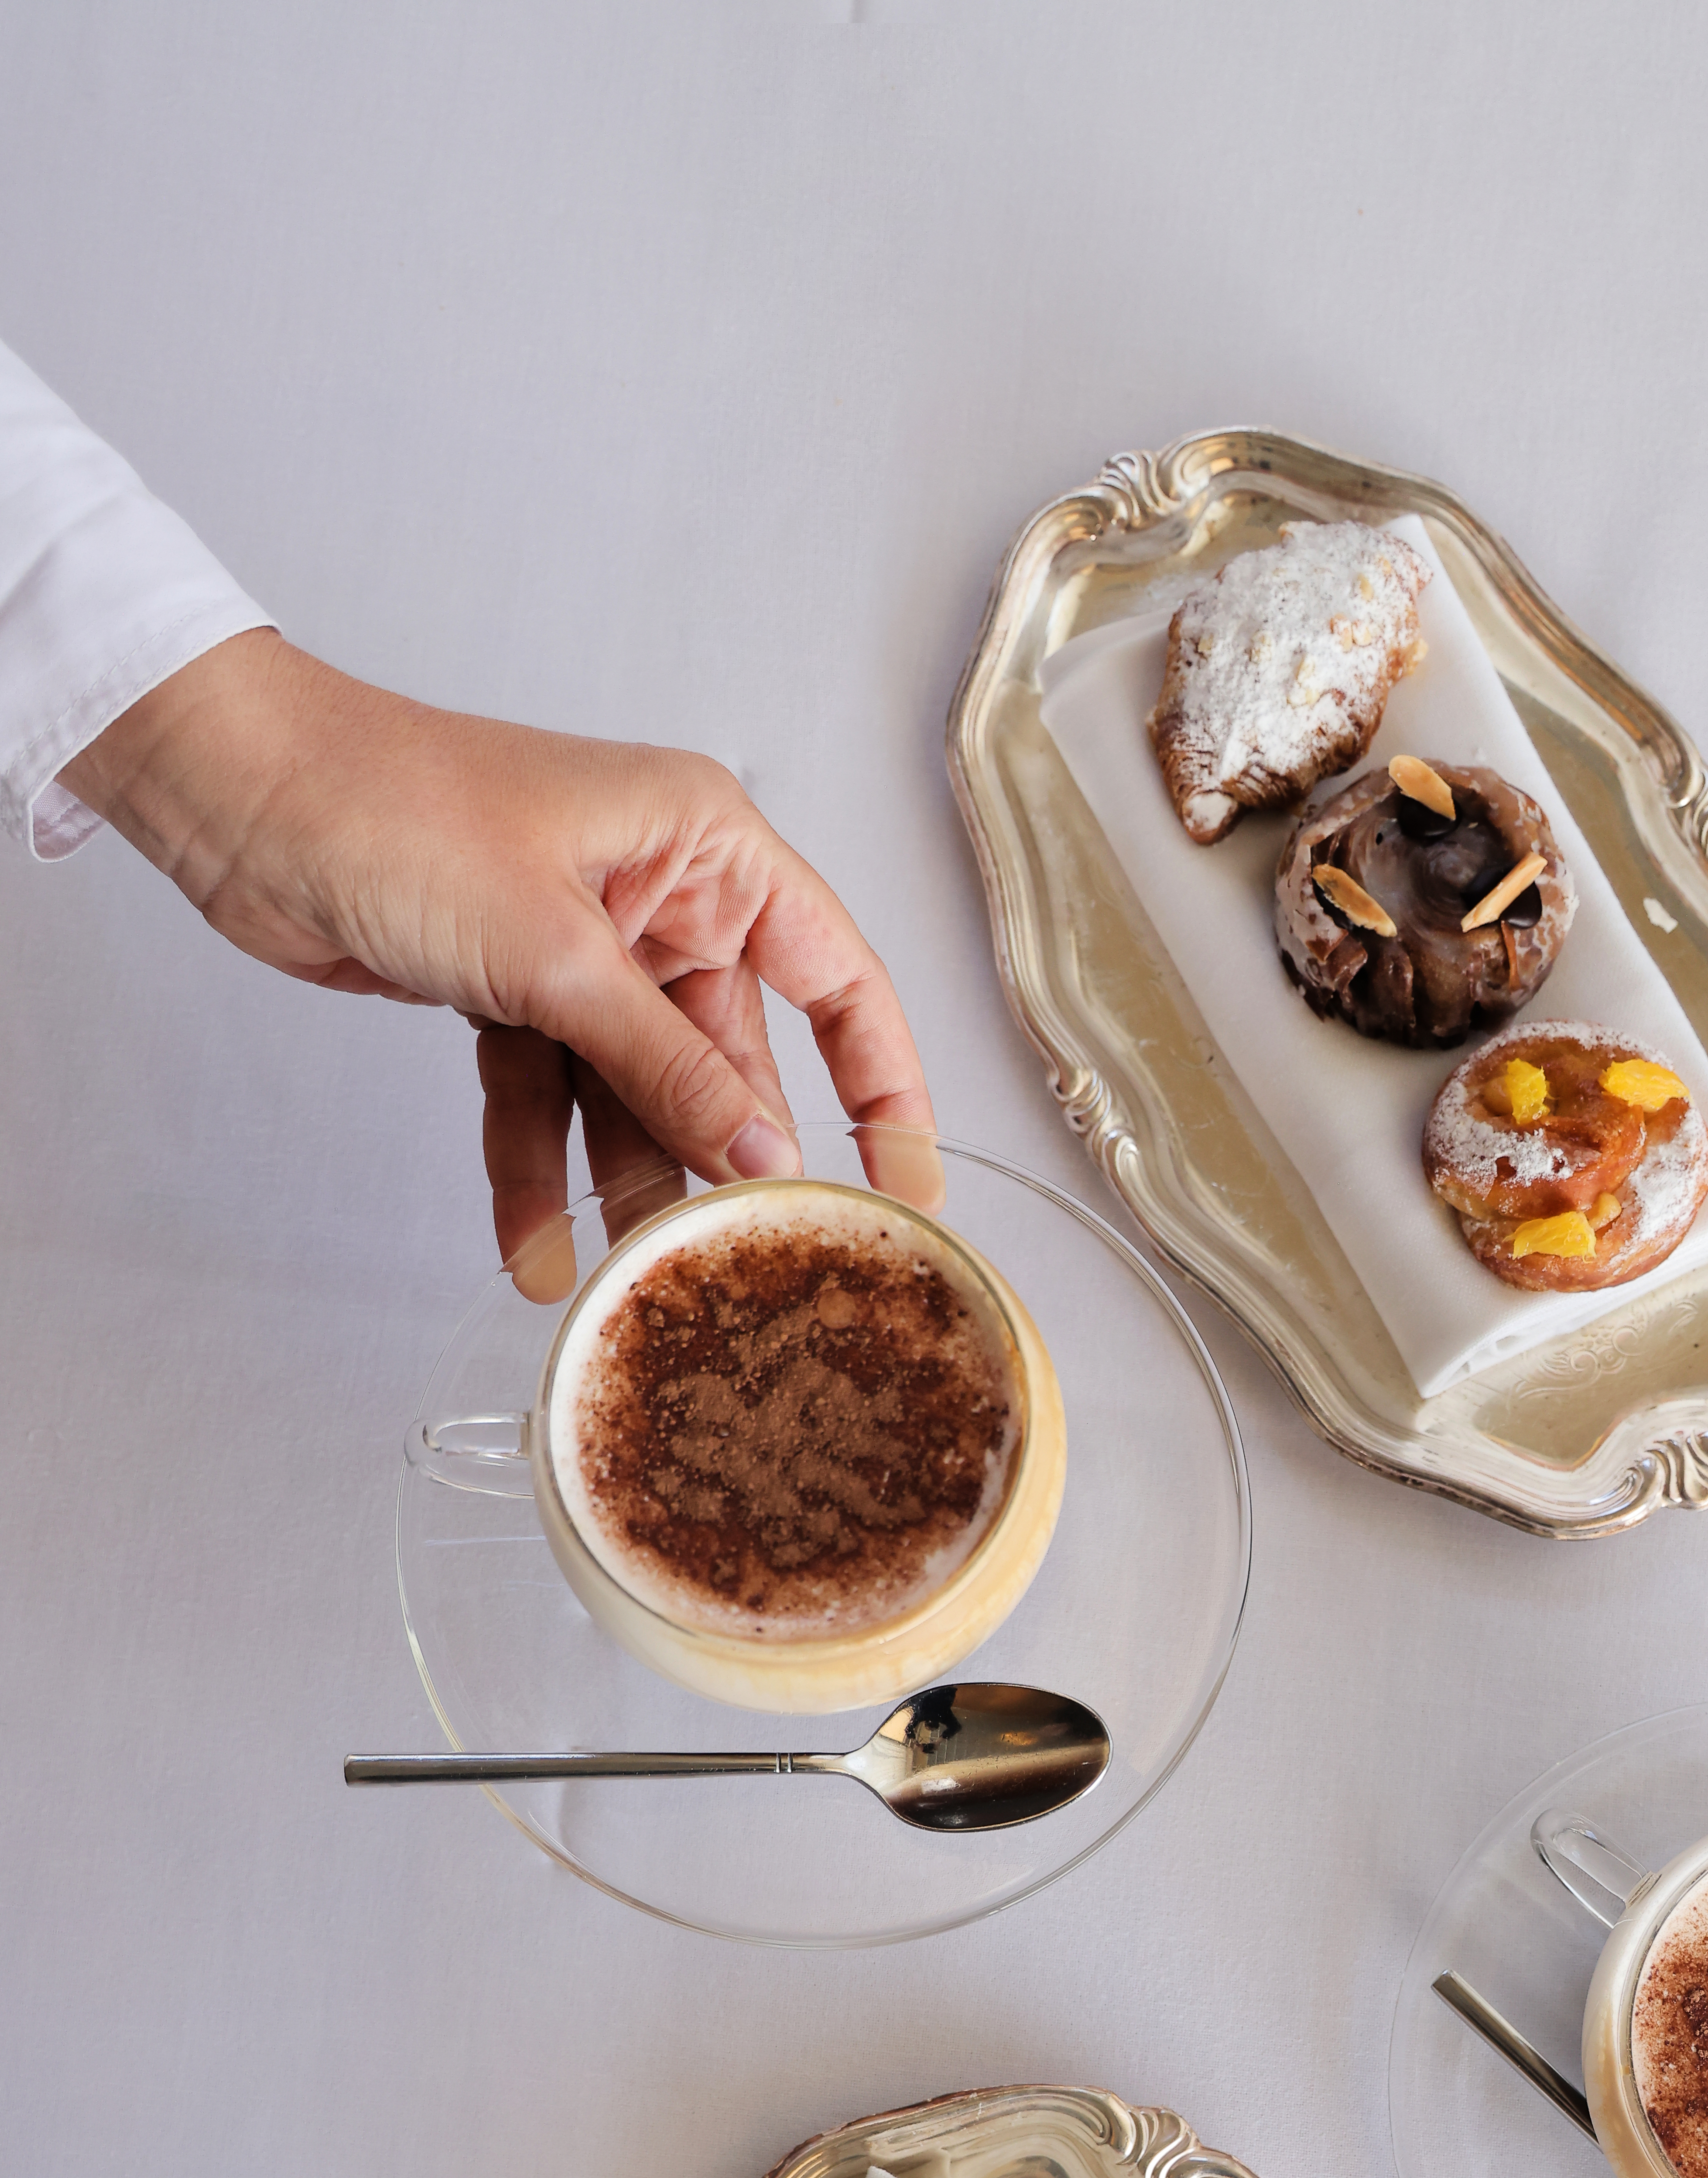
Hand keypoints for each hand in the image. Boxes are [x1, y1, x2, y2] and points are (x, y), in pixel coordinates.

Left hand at [59, 629, 933, 1291]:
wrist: (241, 794)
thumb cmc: (394, 807)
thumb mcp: (553, 954)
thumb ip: (664, 1064)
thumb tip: (762, 1154)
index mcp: (705, 848)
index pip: (839, 979)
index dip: (883, 1086)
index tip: (902, 1189)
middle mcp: (661, 899)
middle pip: (729, 1063)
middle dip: (723, 1166)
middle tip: (742, 1270)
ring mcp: (587, 953)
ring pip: (636, 1098)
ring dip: (622, 1189)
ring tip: (630, 1289)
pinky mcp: (515, 993)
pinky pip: (549, 1102)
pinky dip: (536, 1170)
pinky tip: (534, 1250)